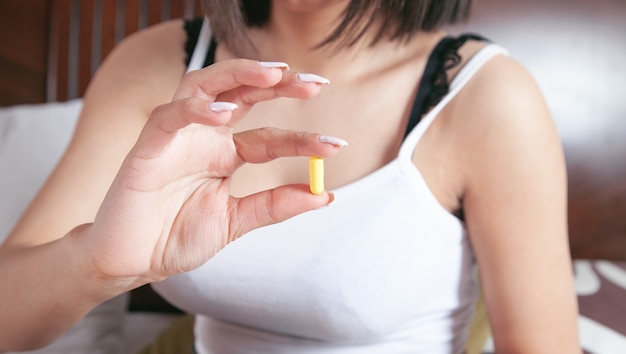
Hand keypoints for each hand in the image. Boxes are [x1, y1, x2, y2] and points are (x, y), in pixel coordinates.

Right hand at [84, 59, 340, 284]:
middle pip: (241, 94)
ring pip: (204, 86)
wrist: (131, 262)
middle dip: (276, 83)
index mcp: (224, 155)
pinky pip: (170, 117)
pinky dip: (194, 110)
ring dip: (238, 76)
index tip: (336, 145)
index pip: (269, 137)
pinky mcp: (147, 147)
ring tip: (274, 75)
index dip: (302, 139)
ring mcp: (176, 137)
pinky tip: (222, 114)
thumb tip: (326, 195)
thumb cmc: (176, 236)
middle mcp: (203, 138)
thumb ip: (275, 205)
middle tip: (314, 82)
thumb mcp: (235, 221)